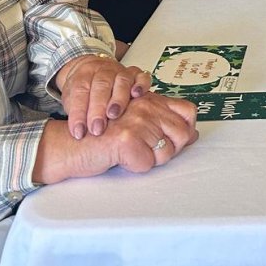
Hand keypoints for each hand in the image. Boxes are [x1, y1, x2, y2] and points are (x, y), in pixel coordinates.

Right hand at [34, 93, 198, 183]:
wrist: (71, 143)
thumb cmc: (103, 134)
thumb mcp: (137, 121)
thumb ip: (163, 122)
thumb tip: (193, 134)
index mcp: (150, 99)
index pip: (189, 111)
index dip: (187, 129)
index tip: (174, 139)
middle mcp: (147, 105)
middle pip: (183, 135)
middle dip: (168, 150)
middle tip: (145, 150)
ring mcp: (138, 121)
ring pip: (166, 153)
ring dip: (150, 160)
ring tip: (130, 151)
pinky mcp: (127, 139)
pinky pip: (148, 165)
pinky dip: (135, 167)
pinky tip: (121, 157)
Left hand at [57, 55, 151, 139]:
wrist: (93, 71)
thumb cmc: (84, 92)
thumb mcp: (71, 100)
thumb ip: (75, 114)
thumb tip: (72, 136)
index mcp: (83, 74)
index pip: (79, 91)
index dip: (78, 113)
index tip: (78, 133)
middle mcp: (103, 70)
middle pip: (101, 85)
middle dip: (98, 109)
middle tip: (96, 129)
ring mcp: (121, 71)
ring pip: (121, 80)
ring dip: (118, 99)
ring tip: (113, 116)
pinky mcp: (136, 74)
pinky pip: (142, 76)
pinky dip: (141, 85)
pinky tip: (137, 95)